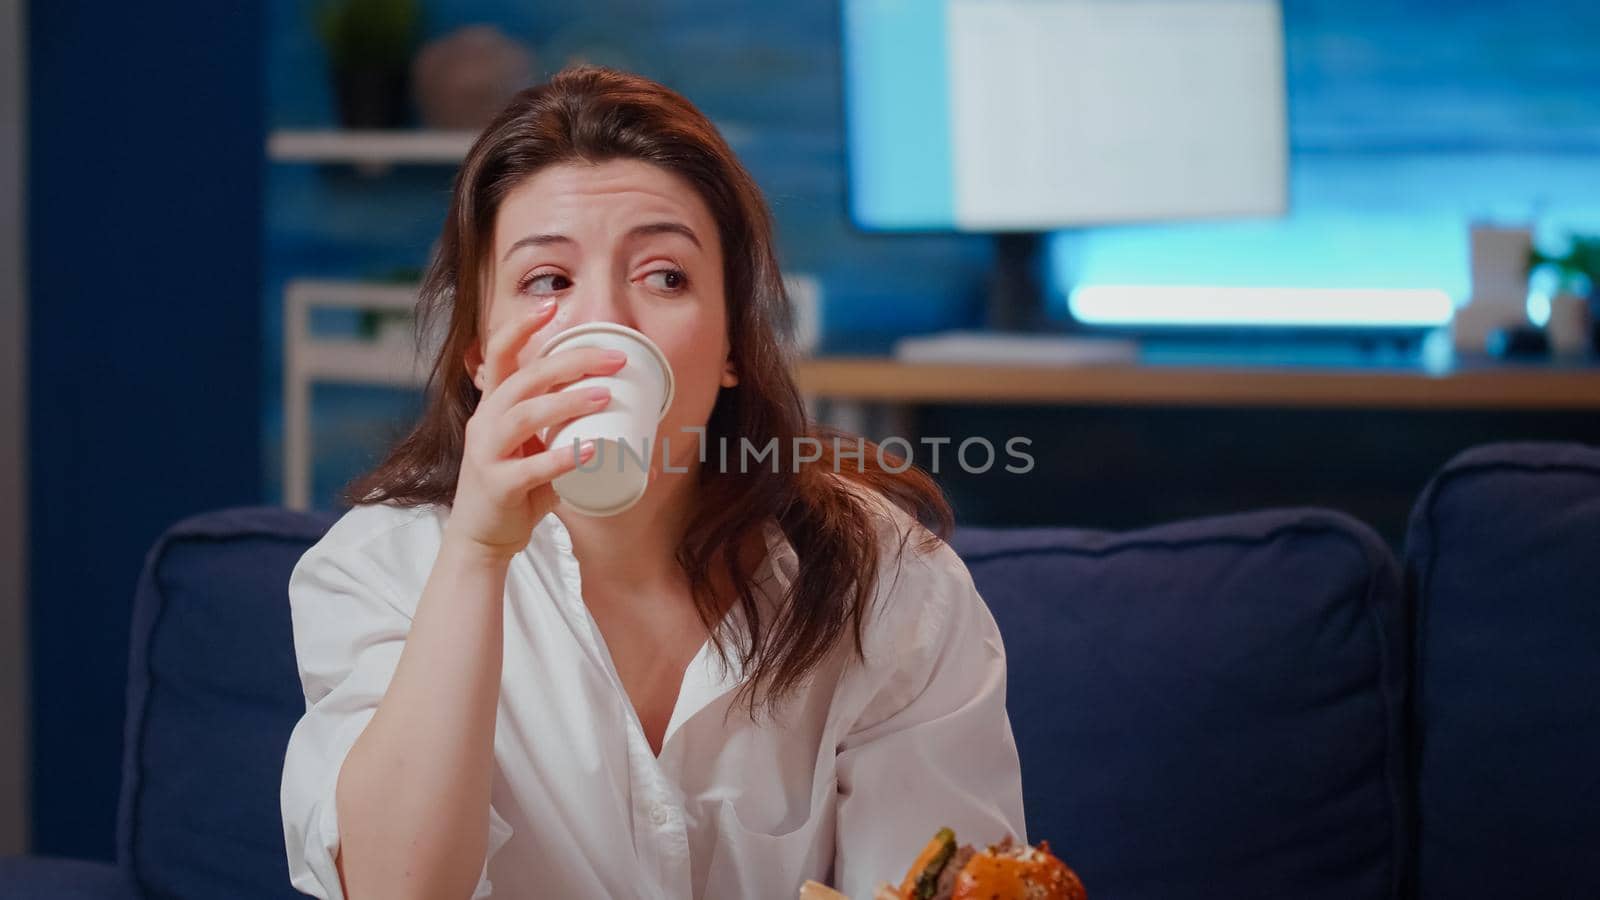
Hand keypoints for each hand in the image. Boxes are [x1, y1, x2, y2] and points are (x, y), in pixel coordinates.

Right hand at [444, 301, 626, 559]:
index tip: (551, 304)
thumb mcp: (533, 448)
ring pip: (526, 415)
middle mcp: (486, 421)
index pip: (499, 354)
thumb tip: (622, 416)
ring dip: (568, 402)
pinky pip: (530, 468)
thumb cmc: (514, 488)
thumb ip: (563, 428)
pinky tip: (591, 450)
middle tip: (614, 359)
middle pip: (525, 378)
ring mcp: (487, 453)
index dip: (521, 327)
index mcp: (494, 406)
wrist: (481, 539)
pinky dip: (563, 457)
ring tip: (606, 396)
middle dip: (571, 362)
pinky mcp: (497, 485)